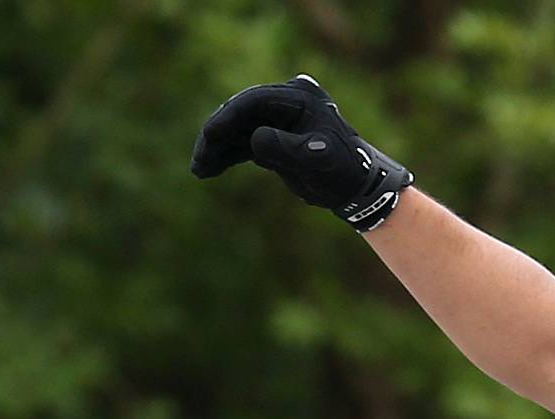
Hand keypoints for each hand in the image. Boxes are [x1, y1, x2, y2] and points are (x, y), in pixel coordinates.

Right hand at [191, 74, 412, 231]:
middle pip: (242, 112)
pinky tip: (208, 168)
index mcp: (300, 97)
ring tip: (199, 169)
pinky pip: (244, 142)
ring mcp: (279, 117)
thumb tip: (255, 140)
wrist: (355, 186)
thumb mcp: (315, 162)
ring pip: (239, 128)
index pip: (256, 101)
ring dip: (218, 148)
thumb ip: (286, 149)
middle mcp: (287, 101)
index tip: (210, 134)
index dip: (230, 116)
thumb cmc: (340, 172)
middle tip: (199, 159)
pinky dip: (227, 155)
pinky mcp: (273, 135)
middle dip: (218, 135)